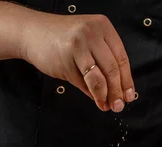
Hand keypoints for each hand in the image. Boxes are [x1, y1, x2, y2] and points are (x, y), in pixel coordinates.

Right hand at [20, 13, 134, 111]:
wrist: (32, 33)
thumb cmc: (61, 38)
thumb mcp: (88, 42)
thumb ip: (102, 62)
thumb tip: (116, 91)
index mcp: (102, 26)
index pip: (121, 57)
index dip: (127, 80)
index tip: (130, 95)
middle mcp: (91, 33)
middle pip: (112, 69)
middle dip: (117, 91)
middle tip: (119, 105)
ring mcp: (78, 46)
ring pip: (98, 78)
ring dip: (104, 95)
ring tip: (108, 105)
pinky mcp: (65, 60)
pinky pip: (83, 82)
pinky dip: (90, 94)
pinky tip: (95, 99)